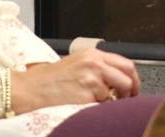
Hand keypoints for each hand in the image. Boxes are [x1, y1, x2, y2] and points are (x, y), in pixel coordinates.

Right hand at [11, 50, 140, 113]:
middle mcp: (94, 64)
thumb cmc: (49, 79)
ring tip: (94, 102)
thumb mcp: (77, 63)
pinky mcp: (86, 96)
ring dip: (110, 103)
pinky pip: (102, 106)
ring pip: (116, 95)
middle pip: (127, 79)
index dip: (134, 79)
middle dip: (130, 92)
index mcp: (93, 54)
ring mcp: (91, 80)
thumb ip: (99, 67)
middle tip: (125, 100)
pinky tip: (84, 106)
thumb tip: (120, 80)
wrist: (29, 89)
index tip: (135, 88)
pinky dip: (97, 109)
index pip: (126, 64)